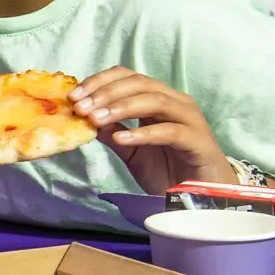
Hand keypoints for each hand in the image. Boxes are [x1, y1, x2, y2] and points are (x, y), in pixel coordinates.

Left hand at [71, 68, 232, 193]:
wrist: (201, 197)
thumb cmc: (167, 170)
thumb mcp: (130, 150)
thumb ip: (111, 132)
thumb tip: (83, 118)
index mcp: (159, 99)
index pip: (127, 77)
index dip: (99, 82)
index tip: (74, 97)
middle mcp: (176, 102)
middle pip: (139, 83)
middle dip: (106, 93)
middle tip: (81, 107)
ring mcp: (189, 119)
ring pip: (155, 101)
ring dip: (121, 107)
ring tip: (96, 119)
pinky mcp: (198, 141)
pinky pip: (169, 131)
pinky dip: (143, 133)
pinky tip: (121, 139)